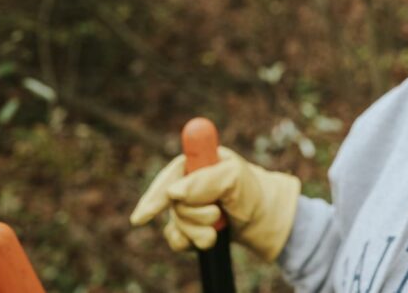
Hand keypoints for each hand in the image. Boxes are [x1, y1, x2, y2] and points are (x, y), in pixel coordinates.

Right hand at [129, 147, 300, 260]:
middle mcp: (185, 183)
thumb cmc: (250, 192)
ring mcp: (184, 205)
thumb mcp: (234, 178)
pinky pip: (176, 240)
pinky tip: (208, 237)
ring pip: (175, 225)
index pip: (168, 178)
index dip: (155, 197)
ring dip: (200, 230)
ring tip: (221, 224)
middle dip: (195, 215)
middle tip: (218, 213)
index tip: (144, 217)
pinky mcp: (186, 226)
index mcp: (194, 163)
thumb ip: (206, 180)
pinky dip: (191, 243)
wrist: (263, 219)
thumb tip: (174, 192)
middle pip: (171, 205)